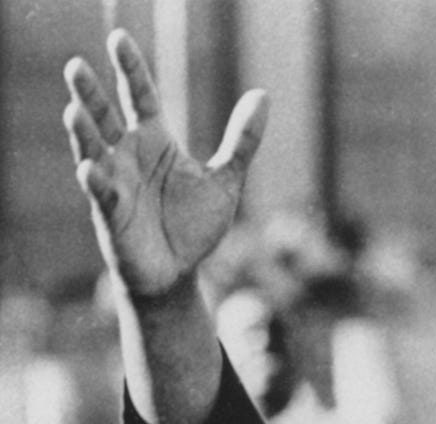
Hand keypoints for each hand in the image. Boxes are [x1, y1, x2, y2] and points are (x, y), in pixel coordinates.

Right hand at [63, 29, 268, 299]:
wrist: (179, 273)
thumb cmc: (194, 225)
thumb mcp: (226, 178)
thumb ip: (242, 139)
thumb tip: (263, 93)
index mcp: (154, 141)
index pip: (139, 95)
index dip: (130, 69)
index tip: (119, 38)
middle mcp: (128, 156)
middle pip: (104, 116)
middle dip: (90, 93)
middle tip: (75, 66)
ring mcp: (115, 183)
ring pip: (92, 150)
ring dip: (83, 132)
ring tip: (74, 109)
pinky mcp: (112, 215)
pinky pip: (101, 195)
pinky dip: (96, 181)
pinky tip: (90, 167)